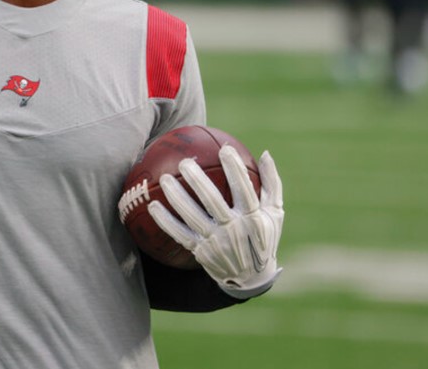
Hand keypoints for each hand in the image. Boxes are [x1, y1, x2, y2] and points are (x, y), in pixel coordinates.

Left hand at [149, 145, 283, 298]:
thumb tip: (264, 153)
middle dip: (197, 181)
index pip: (245, 190)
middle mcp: (234, 230)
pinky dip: (165, 221)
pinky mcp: (201, 252)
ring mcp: (216, 243)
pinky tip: (152, 206)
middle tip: (184, 162)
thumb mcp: (275, 212)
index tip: (225, 149)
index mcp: (254, 218)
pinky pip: (180, 234)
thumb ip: (271, 183)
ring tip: (164, 178)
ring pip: (192, 217)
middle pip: (213, 202)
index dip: (235, 169)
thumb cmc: (264, 236)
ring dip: (176, 197)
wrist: (251, 278)